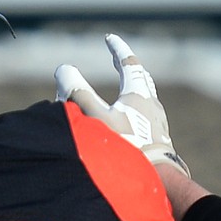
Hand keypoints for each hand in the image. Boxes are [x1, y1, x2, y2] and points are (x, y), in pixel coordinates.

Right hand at [54, 34, 189, 176]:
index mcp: (139, 95)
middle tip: (118, 59)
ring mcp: (156, 123)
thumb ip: (77, 92)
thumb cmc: (124, 148)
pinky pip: (144, 116)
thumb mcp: (94, 117)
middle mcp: (151, 105)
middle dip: (127, 67)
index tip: (109, 39)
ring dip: (130, 89)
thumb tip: (64, 69)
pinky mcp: (157, 140)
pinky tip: (126, 121)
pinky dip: (132, 109)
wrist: (154, 181)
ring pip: (144, 97)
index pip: (130, 64)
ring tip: (122, 89)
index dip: (118, 50)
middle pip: (141, 79)